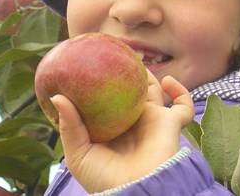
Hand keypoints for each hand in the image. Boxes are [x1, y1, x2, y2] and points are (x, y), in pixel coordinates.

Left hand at [50, 71, 194, 192]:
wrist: (137, 190)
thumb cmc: (105, 179)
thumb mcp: (79, 155)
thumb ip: (70, 126)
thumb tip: (57, 97)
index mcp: (112, 129)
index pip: (106, 103)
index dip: (100, 86)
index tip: (91, 66)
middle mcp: (133, 123)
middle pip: (130, 93)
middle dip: (125, 75)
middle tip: (116, 57)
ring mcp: (153, 122)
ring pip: (155, 92)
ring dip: (148, 76)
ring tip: (136, 62)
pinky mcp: (170, 124)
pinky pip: (183, 106)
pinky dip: (181, 92)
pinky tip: (168, 81)